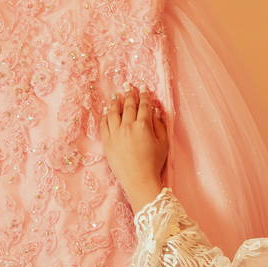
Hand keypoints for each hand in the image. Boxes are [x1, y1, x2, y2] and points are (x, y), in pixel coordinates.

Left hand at [100, 86, 168, 208]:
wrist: (139, 180)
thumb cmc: (154, 163)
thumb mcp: (163, 143)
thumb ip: (160, 125)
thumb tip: (155, 110)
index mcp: (143, 126)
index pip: (143, 106)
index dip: (144, 95)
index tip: (143, 88)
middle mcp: (128, 126)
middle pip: (128, 106)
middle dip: (129, 94)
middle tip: (128, 86)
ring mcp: (115, 134)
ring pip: (113, 113)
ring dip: (115, 102)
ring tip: (115, 96)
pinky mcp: (107, 142)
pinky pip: (104, 124)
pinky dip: (105, 116)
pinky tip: (106, 111)